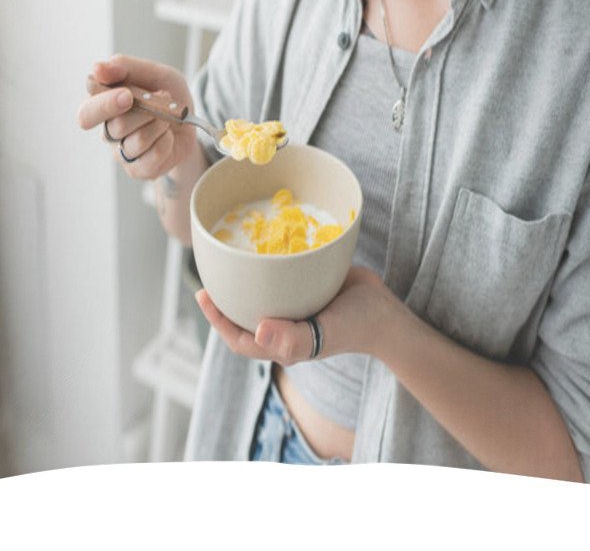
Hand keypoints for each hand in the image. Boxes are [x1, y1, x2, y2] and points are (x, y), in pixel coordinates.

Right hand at [77, 53, 197, 179]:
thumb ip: (124, 67)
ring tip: (166, 117)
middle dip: (144, 112)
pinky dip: (167, 141)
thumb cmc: (167, 96)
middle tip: (159, 100)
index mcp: (103, 107)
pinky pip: (154, 156)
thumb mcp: (153, 73)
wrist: (191, 120)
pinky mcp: (140, 169)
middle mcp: (108, 132)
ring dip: (159, 124)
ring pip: (137, 142)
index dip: (104, 105)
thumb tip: (97, 68)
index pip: (87, 114)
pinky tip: (168, 135)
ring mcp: (123, 153)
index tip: (127, 95)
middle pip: (116, 127)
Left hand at [195, 266, 398, 364]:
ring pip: (262, 297)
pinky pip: (282, 279)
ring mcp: (296, 306)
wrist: (386, 311)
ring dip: (245, 283)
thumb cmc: (356, 326)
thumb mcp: (326, 333)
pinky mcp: (308, 287)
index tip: (203, 296)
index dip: (217, 320)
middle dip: (225, 299)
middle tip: (210, 273)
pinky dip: (269, 267)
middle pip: (245, 316)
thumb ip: (295, 338)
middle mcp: (284, 325)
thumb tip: (258, 331)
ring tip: (229, 260)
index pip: (240, 338)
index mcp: (282, 343)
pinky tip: (262, 248)